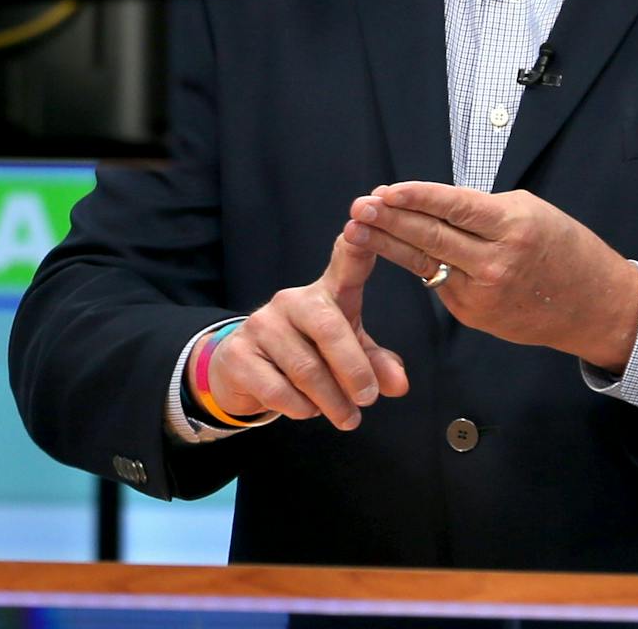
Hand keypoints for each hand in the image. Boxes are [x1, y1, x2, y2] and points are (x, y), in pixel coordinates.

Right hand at [197, 232, 408, 430]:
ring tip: (347, 418)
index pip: (345, 260)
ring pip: (306, 368)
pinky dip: (301, 408)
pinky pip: (278, 389)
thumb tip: (399, 385)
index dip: (357, 243)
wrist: (243, 373)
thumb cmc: (307, 354)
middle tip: (368, 400)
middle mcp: (292, 300)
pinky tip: (307, 411)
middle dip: (354, 370)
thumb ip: (376, 365)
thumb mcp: (347, 356)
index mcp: (325, 293)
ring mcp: (262, 325)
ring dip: (331, 401)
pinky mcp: (238, 353)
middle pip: (330, 327)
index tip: (364, 219)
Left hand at [345, 182, 637, 372]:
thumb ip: (483, 211)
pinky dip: (420, 264)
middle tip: (358, 207)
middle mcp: (495, 262)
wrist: (594, 305)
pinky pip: (440, 283)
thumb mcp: (532, 212)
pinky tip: (396, 249)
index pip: (454, 208)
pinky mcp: (474, 315)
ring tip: (359, 227)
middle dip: (389, 221)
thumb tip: (433, 204)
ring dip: (388, 244)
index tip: (385, 190)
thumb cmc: (566, 249)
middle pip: (431, 238)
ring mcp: (482, 294)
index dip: (416, 198)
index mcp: (513, 227)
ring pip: (426, 263)